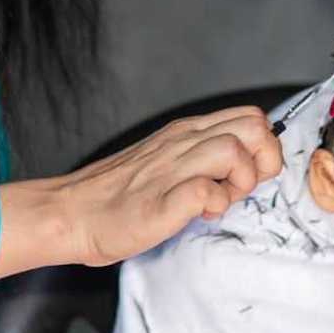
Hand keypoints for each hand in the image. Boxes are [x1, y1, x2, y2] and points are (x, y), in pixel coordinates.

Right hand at [0, 106, 281, 277]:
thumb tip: (242, 166)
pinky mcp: (161, 201)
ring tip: (219, 201)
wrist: (70, 213)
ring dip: (239, 181)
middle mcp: (182, 143)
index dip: (263, 147)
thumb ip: (200, 157)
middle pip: (254, 127)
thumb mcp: (166, 161)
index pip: (251, 117)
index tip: (249, 173)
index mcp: (186, 132)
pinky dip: (214, 205)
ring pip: (234, 152)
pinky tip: (199, 215)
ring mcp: (171, 169)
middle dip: (262, 160)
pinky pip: (206, 192)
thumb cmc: (117, 196)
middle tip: (241, 186)